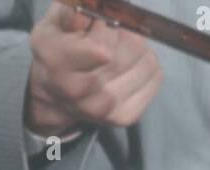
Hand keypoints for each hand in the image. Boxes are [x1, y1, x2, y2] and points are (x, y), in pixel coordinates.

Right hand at [25, 2, 163, 135]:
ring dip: (140, 46)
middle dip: (126, 32)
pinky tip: (130, 64)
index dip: (108, 27)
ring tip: (121, 47)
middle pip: (129, 50)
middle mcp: (80, 92)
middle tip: (113, 32)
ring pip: (146, 62)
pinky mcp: (123, 118)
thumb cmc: (57, 50)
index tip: (100, 23)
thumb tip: (96, 3)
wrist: (55, 96)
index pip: (102, 47)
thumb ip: (73, 7)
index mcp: (58, 63)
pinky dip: (148, 64)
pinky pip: (155, 77)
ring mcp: (103, 109)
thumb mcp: (54, 22)